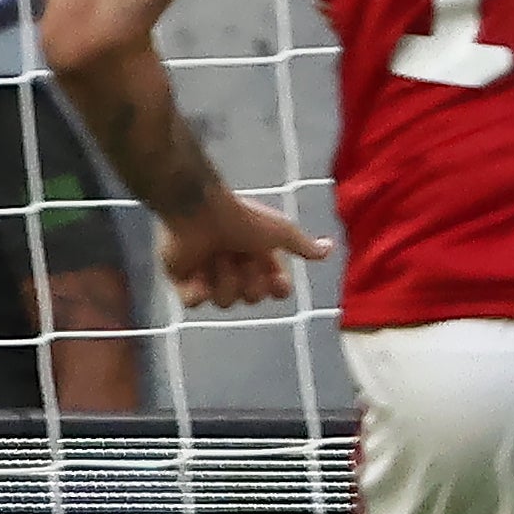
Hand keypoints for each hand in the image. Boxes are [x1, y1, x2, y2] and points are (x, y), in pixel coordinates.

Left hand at [152, 183, 329, 311]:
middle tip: (236, 255)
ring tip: (214, 255)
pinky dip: (196, 292)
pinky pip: (192, 303)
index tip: (275, 275)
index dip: (276, 286)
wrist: (200, 210)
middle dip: (247, 279)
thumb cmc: (242, 218)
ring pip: (224, 303)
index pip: (276, 290)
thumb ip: (304, 245)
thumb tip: (330, 247)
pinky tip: (198, 274)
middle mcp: (236, 269)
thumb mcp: (281, 231)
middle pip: (251, 298)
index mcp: (259, 258)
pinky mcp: (183, 280)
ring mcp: (208, 276)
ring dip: (223, 278)